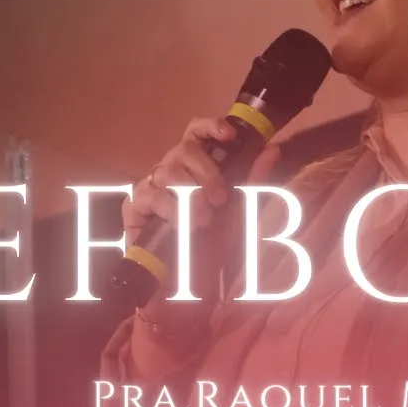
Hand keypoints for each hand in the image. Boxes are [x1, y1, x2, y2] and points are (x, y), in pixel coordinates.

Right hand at [123, 117, 280, 237]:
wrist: (190, 280)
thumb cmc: (215, 240)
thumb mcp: (240, 210)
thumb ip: (254, 179)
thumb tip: (272, 149)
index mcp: (197, 163)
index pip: (198, 131)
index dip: (211, 126)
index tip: (228, 135)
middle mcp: (173, 168)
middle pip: (184, 149)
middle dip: (207, 172)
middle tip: (221, 199)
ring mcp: (152, 184)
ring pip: (167, 171)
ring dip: (190, 194)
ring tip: (203, 220)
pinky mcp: (135, 203)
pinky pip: (150, 194)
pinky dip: (169, 208)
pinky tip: (179, 224)